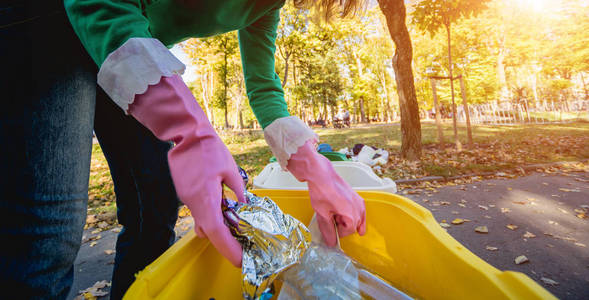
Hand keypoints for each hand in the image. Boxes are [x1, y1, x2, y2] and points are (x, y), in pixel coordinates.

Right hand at [128, 75, 243, 266]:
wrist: (186, 133)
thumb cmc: (208, 148)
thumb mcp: (230, 168)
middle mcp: (193, 202)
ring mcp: (186, 199)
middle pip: (208, 232)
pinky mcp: (185, 194)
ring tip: (236, 228)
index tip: (239, 259)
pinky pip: (199, 212)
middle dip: (225, 243)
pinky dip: (211, 217)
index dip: (227, 248)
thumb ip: (237, 190)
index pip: (215, 232)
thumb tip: (243, 206)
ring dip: (218, 229)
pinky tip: (223, 210)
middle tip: (242, 248)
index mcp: (205, 197)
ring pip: (202, 223)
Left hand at [287, 140, 365, 245]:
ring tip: (335, 214)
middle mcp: (359, 208)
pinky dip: (352, 213)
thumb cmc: (321, 191)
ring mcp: (359, 201)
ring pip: (358, 218)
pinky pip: (358, 210)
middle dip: (343, 225)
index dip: (338, 232)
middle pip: (354, 226)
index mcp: (351, 214)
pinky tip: (342, 212)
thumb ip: (328, 229)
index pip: (348, 231)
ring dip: (348, 220)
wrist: (321, 174)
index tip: (330, 227)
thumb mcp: (322, 214)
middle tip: (331, 219)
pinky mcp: (356, 196)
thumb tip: (331, 242)